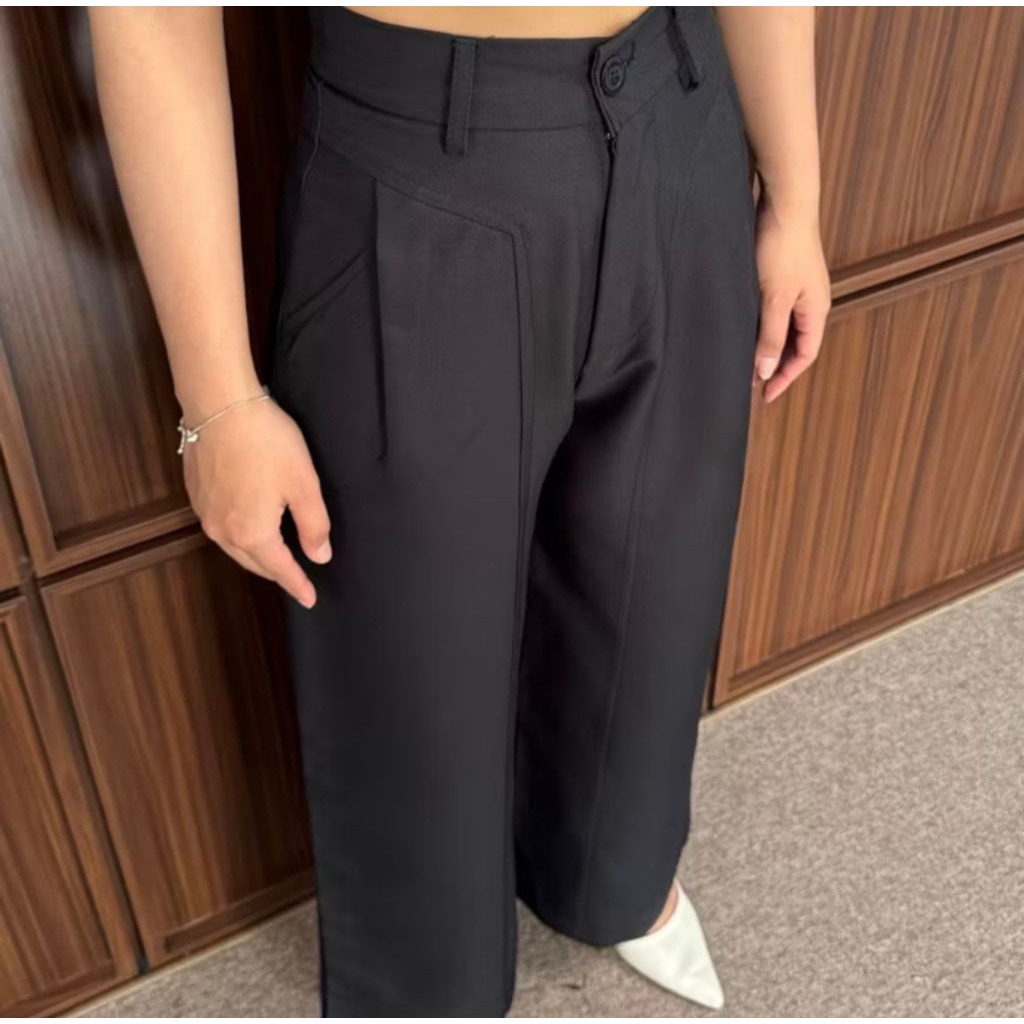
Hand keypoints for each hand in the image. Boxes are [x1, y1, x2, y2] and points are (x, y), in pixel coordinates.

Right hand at [183, 398, 330, 607]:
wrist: (219, 405)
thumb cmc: (266, 442)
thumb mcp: (303, 484)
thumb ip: (314, 525)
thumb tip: (319, 556)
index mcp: (251, 533)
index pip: (279, 569)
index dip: (297, 584)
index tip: (310, 599)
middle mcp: (222, 531)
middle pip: (254, 563)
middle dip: (276, 572)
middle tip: (296, 579)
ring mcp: (205, 514)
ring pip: (235, 547)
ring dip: (256, 555)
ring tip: (276, 557)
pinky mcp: (196, 495)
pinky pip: (221, 528)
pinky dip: (239, 535)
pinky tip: (250, 527)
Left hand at [751, 193, 831, 402]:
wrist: (784, 202)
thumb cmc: (782, 247)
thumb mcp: (774, 299)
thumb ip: (770, 337)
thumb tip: (766, 371)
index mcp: (815, 310)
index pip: (804, 356)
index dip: (785, 378)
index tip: (764, 395)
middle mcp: (810, 301)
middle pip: (795, 344)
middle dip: (775, 365)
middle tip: (750, 382)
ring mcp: (797, 287)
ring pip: (783, 327)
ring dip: (766, 345)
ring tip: (744, 360)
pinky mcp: (782, 274)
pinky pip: (773, 310)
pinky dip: (760, 325)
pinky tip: (743, 329)